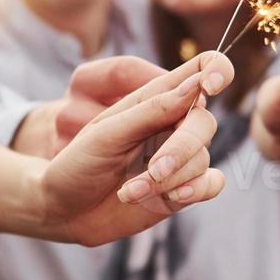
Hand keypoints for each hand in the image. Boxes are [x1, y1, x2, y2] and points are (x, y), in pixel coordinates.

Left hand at [40, 52, 230, 245]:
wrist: (64, 209)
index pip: (200, 70)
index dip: (216, 70)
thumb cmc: (78, 163)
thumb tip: (195, 85)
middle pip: (204, 122)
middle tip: (155, 169)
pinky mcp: (182, 189)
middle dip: (182, 147)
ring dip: (168, 179)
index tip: (211, 84)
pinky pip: (212, 184)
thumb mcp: (107, 133)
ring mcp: (179, 158)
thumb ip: (152, 109)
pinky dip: (195, 190)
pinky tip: (171, 197)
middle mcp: (172, 125)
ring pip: (202, 159)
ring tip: (128, 191)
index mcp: (155, 99)